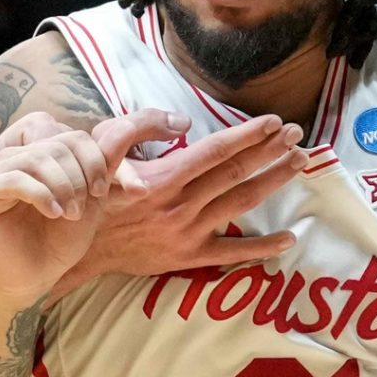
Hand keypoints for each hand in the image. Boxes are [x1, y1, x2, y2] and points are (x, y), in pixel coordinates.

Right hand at [0, 113, 173, 300]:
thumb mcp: (91, 201)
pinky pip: (15, 178)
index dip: (95, 161)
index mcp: (46, 155)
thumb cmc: (61, 240)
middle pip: (58, 145)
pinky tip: (53, 214)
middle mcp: (21, 157)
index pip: (74, 138)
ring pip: (37, 158)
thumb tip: (123, 133)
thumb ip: (105, 169)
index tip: (103, 192)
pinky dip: (41, 195)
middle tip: (82, 210)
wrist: (34, 276)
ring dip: (63, 186)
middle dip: (79, 177)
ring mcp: (1, 171)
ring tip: (70, 215)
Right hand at [72, 114, 306, 284]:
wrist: (77, 248)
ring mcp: (187, 233)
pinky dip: (262, 248)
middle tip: (299, 135)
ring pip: (240, 204)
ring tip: (298, 164)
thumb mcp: (105, 152)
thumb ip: (141, 129)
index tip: (274, 122)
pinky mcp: (188, 257)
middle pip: (235, 173)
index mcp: (162, 178)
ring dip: (272, 181)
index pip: (215, 150)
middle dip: (270, 151)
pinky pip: (232, 253)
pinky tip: (289, 238)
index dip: (248, 135)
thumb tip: (183, 119)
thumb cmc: (93, 195)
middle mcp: (180, 205)